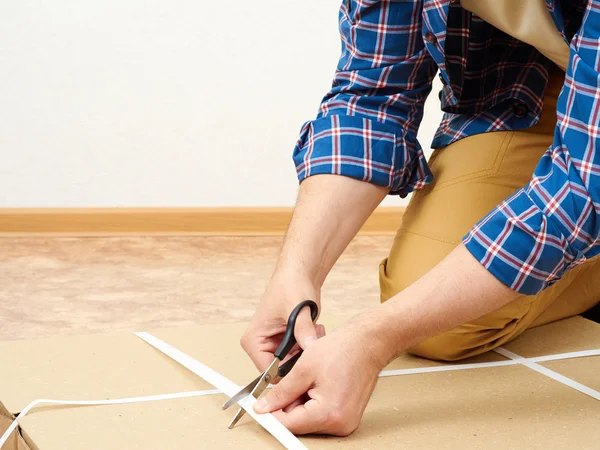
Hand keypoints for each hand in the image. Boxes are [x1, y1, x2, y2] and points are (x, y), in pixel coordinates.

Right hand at [241, 274, 325, 371]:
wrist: (298, 275)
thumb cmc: (291, 286)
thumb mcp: (298, 310)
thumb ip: (303, 330)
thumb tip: (311, 349)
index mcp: (253, 340)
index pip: (268, 372)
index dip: (289, 371)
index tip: (307, 361)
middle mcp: (260, 345)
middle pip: (282, 370)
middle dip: (300, 358)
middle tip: (313, 340)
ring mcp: (273, 345)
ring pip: (293, 364)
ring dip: (307, 351)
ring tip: (314, 331)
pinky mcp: (286, 342)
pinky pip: (299, 356)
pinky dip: (309, 346)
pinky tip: (314, 330)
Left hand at [253, 316, 389, 435]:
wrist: (369, 342)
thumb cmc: (344, 349)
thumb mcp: (303, 368)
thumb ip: (281, 392)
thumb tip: (264, 407)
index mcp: (329, 414)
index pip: (289, 424)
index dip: (271, 414)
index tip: (261, 407)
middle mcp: (340, 423)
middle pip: (299, 422)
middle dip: (289, 403)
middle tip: (294, 379)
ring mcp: (346, 421)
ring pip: (309, 418)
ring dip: (302, 400)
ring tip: (311, 377)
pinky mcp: (347, 416)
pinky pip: (321, 414)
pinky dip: (314, 400)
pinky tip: (318, 382)